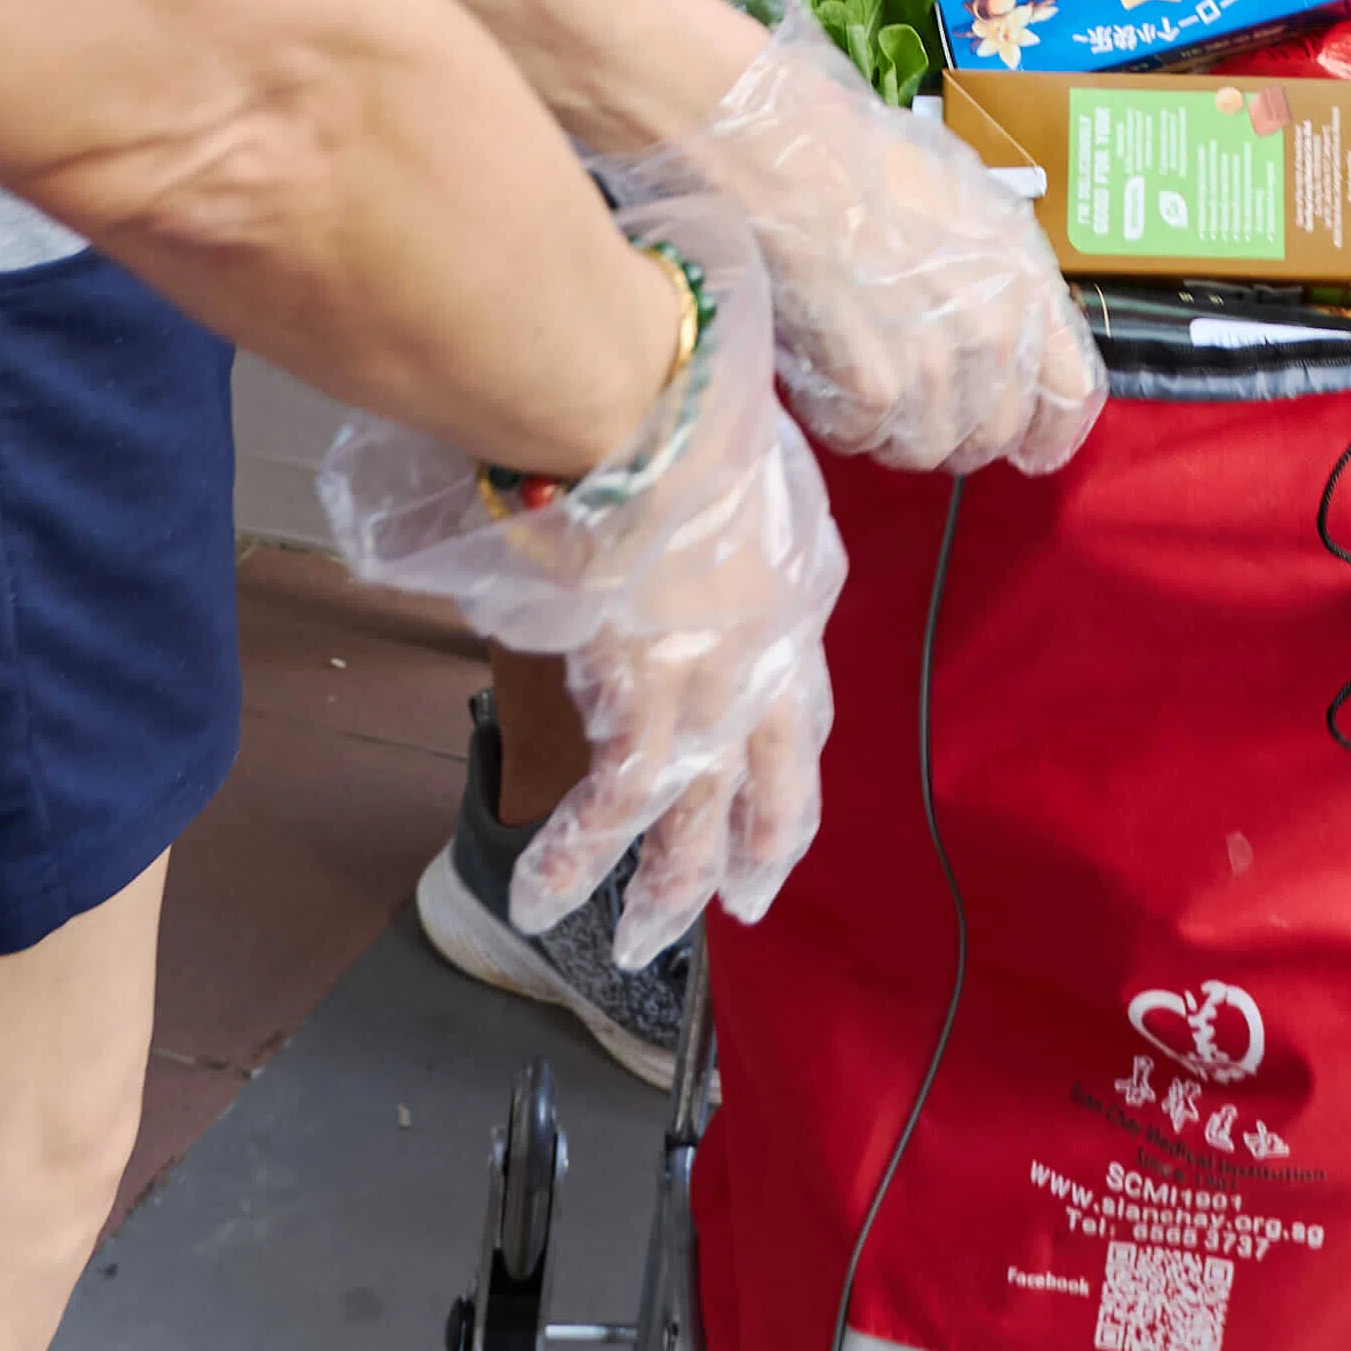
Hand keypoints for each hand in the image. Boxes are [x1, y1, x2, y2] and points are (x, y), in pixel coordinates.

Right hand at [317, 191, 847, 965]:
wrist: (644, 413)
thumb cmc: (685, 403)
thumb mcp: (740, 461)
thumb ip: (724, 516)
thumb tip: (685, 520)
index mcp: (799, 598)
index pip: (807, 712)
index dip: (789, 767)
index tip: (777, 808)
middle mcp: (770, 664)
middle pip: (775, 792)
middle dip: (755, 859)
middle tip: (743, 908)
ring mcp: (710, 697)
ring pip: (694, 828)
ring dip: (661, 896)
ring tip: (634, 947)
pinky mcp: (641, 709)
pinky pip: (611, 811)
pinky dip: (574, 861)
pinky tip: (543, 900)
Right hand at [607, 8, 1098, 478]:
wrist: (795, 155)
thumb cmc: (872, 162)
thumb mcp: (972, 206)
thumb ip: (1002, 279)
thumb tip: (1001, 335)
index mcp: (1028, 281)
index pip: (1072, 396)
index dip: (1047, 433)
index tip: (1026, 448)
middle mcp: (995, 330)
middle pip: (993, 436)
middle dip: (955, 432)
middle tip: (912, 407)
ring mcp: (935, 363)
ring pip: (926, 448)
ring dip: (893, 430)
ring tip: (860, 385)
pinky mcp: (873, 385)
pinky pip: (864, 436)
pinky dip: (841, 419)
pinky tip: (823, 376)